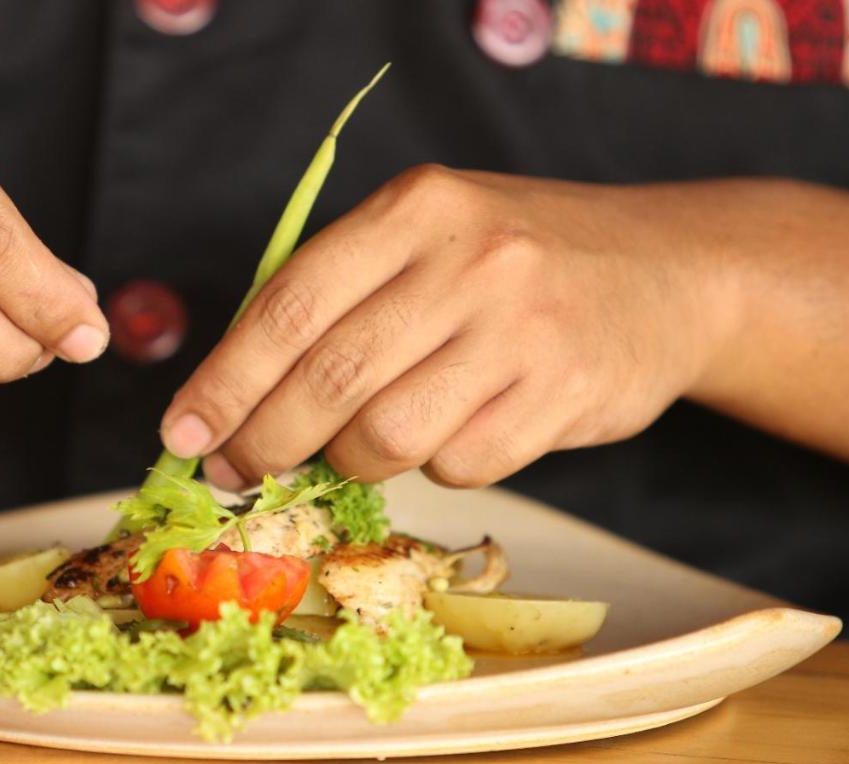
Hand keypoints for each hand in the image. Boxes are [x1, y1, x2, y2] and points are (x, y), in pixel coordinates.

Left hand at [161, 165, 740, 488]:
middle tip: (240, 468)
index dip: (224, 381)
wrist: (666, 272)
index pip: (288, 306)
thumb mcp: (427, 238)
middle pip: (329, 379)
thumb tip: (237, 394)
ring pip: (389, 437)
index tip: (182, 433)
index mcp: (415, 209)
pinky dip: (437, 464)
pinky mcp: (565, 393)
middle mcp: (470, 261)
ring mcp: (523, 329)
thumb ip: (340, 296)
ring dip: (354, 459)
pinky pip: (460, 465)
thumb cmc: (515, 261)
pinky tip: (451, 430)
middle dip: (266, 441)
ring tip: (357, 444)